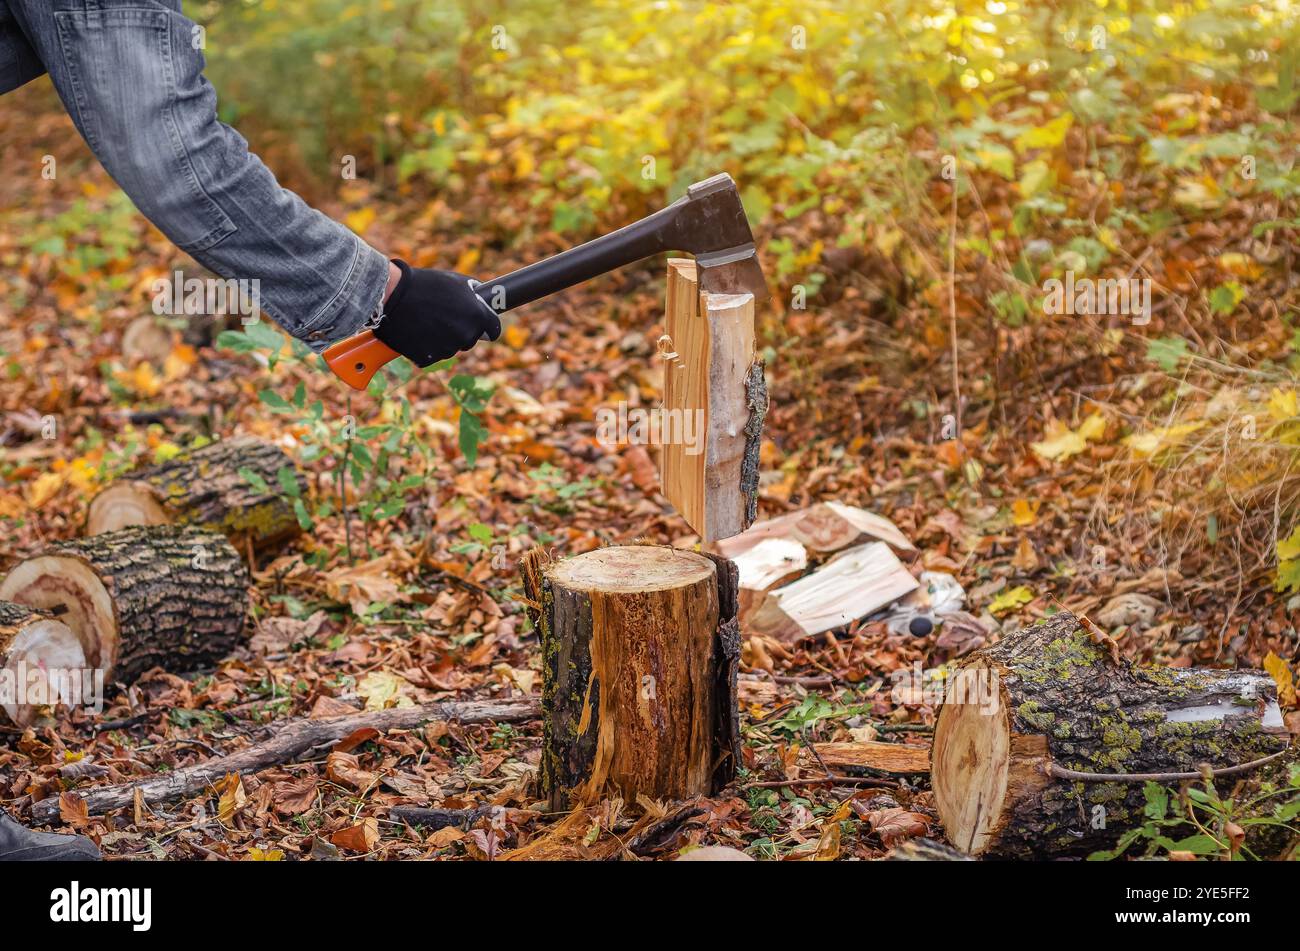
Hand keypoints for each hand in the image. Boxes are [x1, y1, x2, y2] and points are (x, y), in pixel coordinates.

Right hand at [373, 259, 500, 366]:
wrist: (391, 295)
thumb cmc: (424, 284)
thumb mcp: (455, 281)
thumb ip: (473, 293)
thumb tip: (482, 298)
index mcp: (477, 316)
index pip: (494, 330)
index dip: (488, 327)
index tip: (483, 326)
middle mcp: (466, 335)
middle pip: (470, 340)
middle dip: (461, 331)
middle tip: (443, 316)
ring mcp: (447, 349)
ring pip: (450, 348)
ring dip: (442, 339)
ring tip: (426, 320)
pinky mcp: (428, 359)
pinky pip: (431, 355)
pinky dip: (425, 347)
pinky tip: (416, 332)